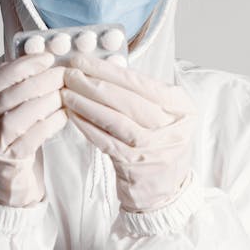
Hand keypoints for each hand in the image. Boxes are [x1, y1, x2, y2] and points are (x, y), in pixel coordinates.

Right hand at [0, 53, 66, 207]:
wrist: (3, 191)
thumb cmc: (7, 147)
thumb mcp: (1, 115)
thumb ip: (11, 89)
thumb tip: (37, 60)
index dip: (21, 67)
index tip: (46, 59)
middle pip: (6, 97)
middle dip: (38, 82)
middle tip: (61, 74)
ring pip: (15, 117)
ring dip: (43, 102)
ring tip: (64, 93)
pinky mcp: (5, 164)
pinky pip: (29, 139)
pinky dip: (48, 124)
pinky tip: (63, 115)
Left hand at [61, 53, 196, 211]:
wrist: (165, 189)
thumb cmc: (161, 143)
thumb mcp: (166, 115)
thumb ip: (144, 94)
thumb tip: (102, 70)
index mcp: (183, 108)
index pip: (143, 83)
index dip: (110, 70)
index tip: (86, 60)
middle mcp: (172, 127)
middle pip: (127, 99)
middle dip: (93, 82)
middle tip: (70, 72)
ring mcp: (153, 148)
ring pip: (115, 119)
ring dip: (86, 103)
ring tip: (66, 91)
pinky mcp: (134, 165)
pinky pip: (106, 140)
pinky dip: (87, 125)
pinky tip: (72, 114)